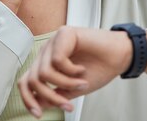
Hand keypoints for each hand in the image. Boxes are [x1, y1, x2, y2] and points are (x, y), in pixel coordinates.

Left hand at [18, 26, 132, 117]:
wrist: (120, 56)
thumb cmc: (99, 69)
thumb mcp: (73, 88)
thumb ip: (55, 95)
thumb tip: (38, 104)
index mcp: (47, 62)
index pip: (26, 81)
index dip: (28, 99)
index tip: (38, 114)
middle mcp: (47, 51)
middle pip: (33, 79)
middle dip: (50, 96)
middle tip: (67, 104)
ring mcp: (54, 41)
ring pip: (44, 72)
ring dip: (64, 84)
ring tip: (80, 84)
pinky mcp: (64, 33)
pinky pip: (57, 60)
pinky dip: (71, 71)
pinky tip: (82, 69)